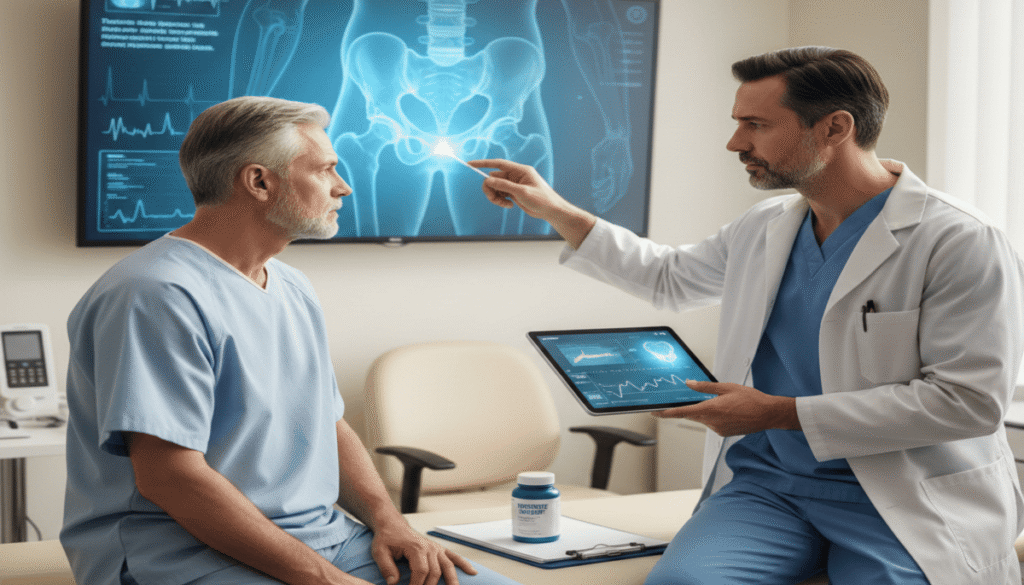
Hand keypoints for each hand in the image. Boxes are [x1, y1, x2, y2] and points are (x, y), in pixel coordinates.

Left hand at [370, 520, 476, 584]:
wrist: (392, 525)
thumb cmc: (386, 538)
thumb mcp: (379, 551)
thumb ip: (386, 567)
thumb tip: (393, 583)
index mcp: (415, 548)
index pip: (421, 571)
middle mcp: (429, 548)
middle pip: (435, 572)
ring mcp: (436, 548)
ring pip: (447, 566)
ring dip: (452, 580)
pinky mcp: (439, 549)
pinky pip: (453, 556)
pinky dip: (463, 564)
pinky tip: (472, 572)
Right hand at [468, 158, 595, 248]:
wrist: (551, 211)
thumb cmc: (542, 199)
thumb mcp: (522, 192)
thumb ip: (504, 185)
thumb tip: (488, 179)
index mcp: (520, 170)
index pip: (498, 164)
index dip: (484, 163)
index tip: (470, 164)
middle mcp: (516, 176)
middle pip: (494, 178)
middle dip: (491, 189)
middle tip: (494, 199)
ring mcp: (515, 184)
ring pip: (496, 187)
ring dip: (495, 196)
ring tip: (504, 204)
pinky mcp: (514, 193)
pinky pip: (500, 193)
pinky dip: (500, 200)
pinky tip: (509, 205)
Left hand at [653, 380, 799, 435]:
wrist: (768, 414)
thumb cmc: (750, 399)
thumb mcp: (726, 387)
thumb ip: (705, 387)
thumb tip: (689, 384)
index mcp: (710, 409)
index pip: (682, 412)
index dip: (666, 413)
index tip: (654, 413)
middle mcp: (712, 422)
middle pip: (692, 415)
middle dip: (688, 408)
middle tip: (689, 399)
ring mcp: (718, 429)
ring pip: (703, 419)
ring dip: (705, 411)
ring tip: (722, 402)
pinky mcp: (723, 433)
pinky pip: (713, 424)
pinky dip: (714, 416)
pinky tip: (727, 410)